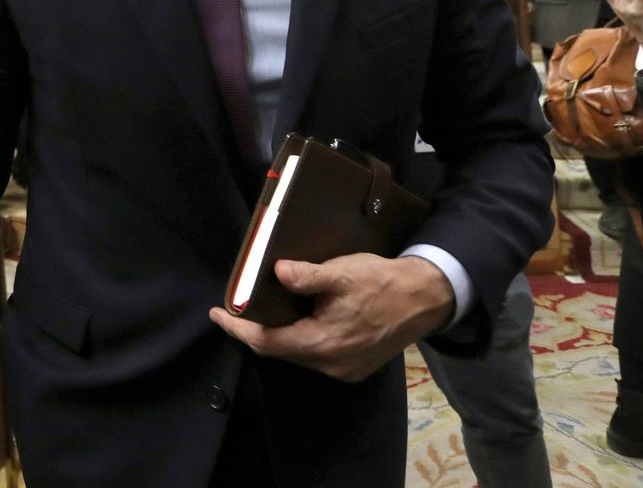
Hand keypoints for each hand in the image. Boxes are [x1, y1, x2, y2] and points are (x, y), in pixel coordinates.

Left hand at [209, 254, 453, 381]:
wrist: (425, 299)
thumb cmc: (382, 283)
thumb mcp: (342, 273)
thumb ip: (308, 277)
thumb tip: (277, 273)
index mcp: (324, 343)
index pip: (268, 342)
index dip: (239, 329)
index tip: (218, 314)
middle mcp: (331, 364)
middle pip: (280, 350)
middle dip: (255, 331)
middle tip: (236, 309)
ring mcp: (344, 369)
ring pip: (298, 354)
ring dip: (278, 335)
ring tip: (261, 312)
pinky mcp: (355, 367)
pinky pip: (316, 356)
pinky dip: (300, 339)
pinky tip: (295, 321)